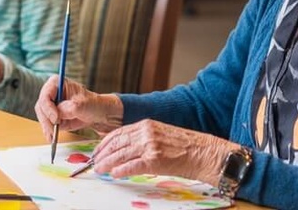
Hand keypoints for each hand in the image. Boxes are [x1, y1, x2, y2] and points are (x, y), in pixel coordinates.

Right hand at [34, 75, 122, 139]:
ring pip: (42, 117)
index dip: (48, 108)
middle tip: (55, 128)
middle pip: (41, 107)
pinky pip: (46, 124)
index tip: (56, 119)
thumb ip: (70, 108)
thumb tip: (59, 113)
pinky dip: (48, 131)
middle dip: (47, 119)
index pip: (45, 95)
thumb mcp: (84, 104)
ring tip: (54, 136)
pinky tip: (52, 138)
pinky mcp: (52, 116)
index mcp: (57, 83)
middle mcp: (51, 93)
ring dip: (47, 127)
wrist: (97, 113)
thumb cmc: (92, 104)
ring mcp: (51, 105)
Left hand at [91, 120, 234, 183]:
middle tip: (94, 162)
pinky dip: (120, 170)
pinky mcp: (155, 160)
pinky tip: (114, 174)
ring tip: (99, 170)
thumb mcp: (162, 134)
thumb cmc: (186, 146)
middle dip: (102, 154)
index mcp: (147, 124)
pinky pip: (132, 166)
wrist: (204, 153)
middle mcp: (146, 133)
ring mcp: (150, 146)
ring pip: (121, 155)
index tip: (98, 150)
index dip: (105, 142)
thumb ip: (144, 138)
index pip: (118, 132)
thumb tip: (127, 149)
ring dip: (107, 163)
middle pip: (116, 143)